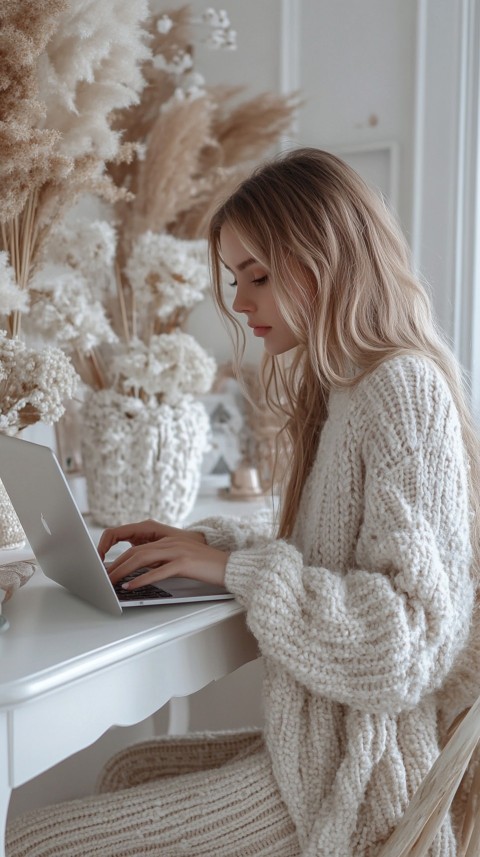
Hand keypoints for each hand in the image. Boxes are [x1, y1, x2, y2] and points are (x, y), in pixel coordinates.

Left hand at [98, 520, 228, 589]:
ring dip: (123, 571)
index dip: (118, 557)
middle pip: (135, 551)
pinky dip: (141, 578)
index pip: (136, 546)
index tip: (107, 569)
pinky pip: (158, 571)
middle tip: (102, 578)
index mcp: (167, 540)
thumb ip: (162, 561)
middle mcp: (170, 542)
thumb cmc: (205, 566)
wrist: (230, 566)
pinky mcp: (184, 562)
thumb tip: (140, 572)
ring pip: (142, 558)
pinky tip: (131, 585)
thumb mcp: (180, 559)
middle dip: (115, 565)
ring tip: (110, 582)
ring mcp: (177, 551)